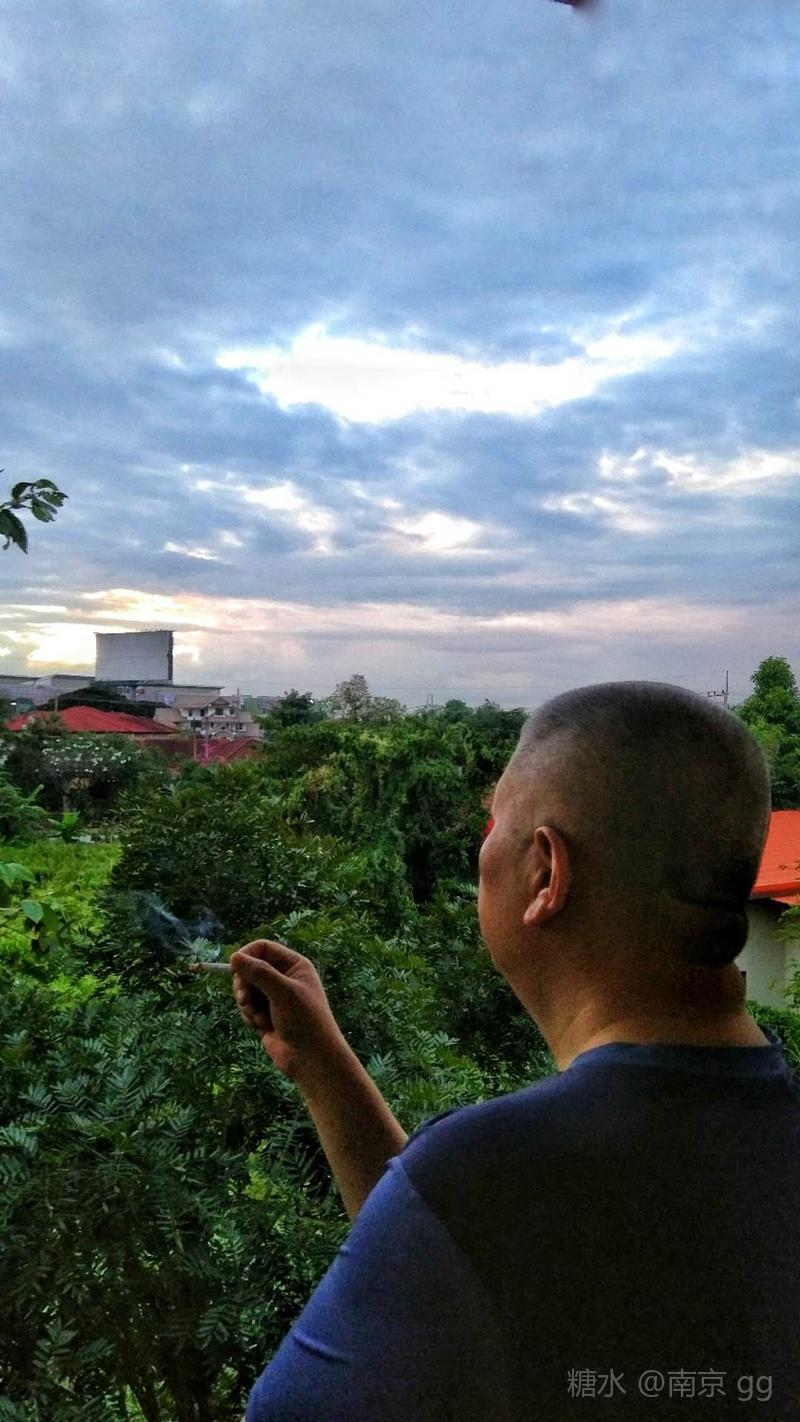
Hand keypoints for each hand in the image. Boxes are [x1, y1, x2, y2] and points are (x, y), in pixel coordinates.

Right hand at [230, 939, 348, 1083]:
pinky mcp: (265, 1014)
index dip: (247, 955)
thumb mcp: (283, 993)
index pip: (263, 948)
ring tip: (259, 1018)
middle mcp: (283, 978)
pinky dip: (249, 1016)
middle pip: (249, 968)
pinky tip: (262, 1027)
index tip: (234, 968)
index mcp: (294, 965)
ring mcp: (273, 996)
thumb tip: (234, 957)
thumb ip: (259, 973)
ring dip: (247, 1004)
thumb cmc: (305, 1021)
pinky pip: (246, 1007)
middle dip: (244, 984)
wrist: (311, 1059)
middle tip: (244, 999)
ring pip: (245, 989)